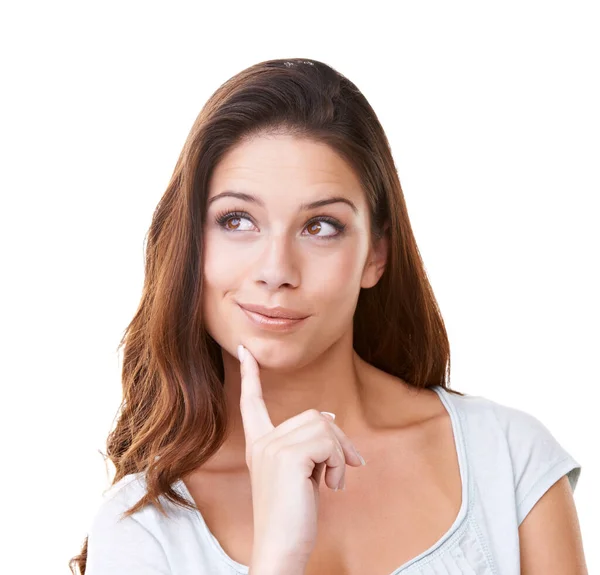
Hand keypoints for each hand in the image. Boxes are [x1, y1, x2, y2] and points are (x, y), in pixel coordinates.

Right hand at [237, 344, 365, 566]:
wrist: (281, 549)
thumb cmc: (293, 516)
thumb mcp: (301, 474)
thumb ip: (309, 444)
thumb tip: (330, 417)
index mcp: (259, 445)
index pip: (252, 402)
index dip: (250, 375)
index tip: (246, 351)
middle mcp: (262, 442)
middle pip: (313, 415)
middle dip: (338, 440)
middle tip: (346, 468)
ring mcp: (272, 447)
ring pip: (324, 426)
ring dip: (339, 455)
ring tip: (333, 482)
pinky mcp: (287, 456)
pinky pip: (328, 442)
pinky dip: (339, 463)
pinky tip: (331, 486)